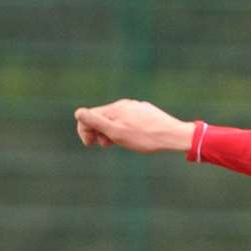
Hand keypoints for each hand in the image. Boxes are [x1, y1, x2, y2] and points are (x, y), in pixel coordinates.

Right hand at [73, 99, 194, 152]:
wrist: (172, 135)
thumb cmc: (144, 138)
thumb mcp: (117, 133)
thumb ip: (96, 122)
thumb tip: (78, 113)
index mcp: (114, 109)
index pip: (89, 116)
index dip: (85, 131)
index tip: (92, 144)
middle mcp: (123, 105)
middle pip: (101, 117)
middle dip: (98, 132)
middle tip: (107, 145)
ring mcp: (134, 107)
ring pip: (114, 119)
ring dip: (111, 132)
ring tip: (120, 143)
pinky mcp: (143, 112)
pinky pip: (127, 120)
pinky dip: (123, 130)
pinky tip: (133, 138)